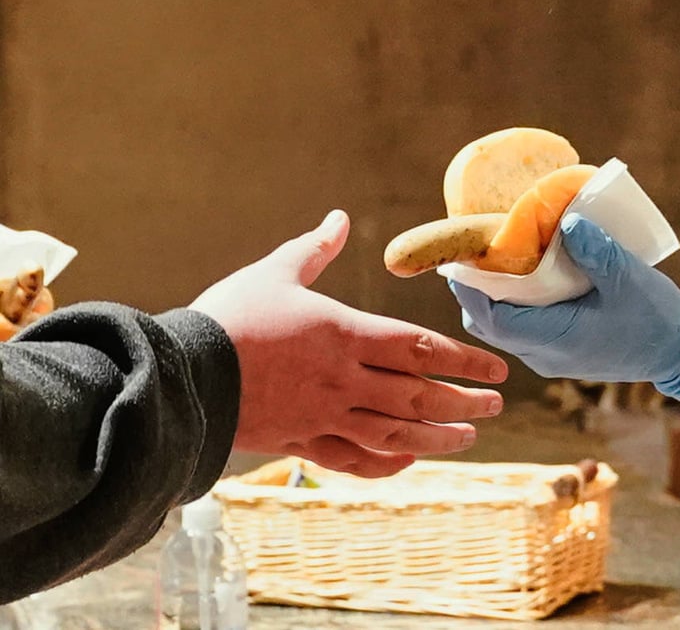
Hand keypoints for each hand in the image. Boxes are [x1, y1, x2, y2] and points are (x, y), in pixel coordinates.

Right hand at [190, 210, 507, 477]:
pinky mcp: (302, 442)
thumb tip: (339, 217)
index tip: (498, 371)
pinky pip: (353, 460)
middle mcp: (345, 380)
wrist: (181, 374)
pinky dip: (385, 464)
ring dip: (439, 438)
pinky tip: (408, 461)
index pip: (422, 348)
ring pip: (396, 434)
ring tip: (469, 437)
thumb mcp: (274, 272)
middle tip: (496, 407)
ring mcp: (326, 416)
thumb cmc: (229, 317)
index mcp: (345, 334)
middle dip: (464, 403)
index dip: (466, 360)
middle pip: (420, 396)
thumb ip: (314, 248)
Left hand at [449, 213, 679, 399]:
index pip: (494, 318)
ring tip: (495, 260)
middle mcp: (545, 355)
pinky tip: (523, 278)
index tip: (462, 256)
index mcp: (557, 340)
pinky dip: (513, 306)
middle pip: (488, 324)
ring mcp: (550, 358)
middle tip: (474, 252)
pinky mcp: (559, 354)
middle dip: (475, 290)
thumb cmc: (656, 317)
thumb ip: (595, 250)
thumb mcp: (629, 278)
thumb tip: (567, 220)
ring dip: (493, 297)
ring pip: (502, 330)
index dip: (472, 288)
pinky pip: (521, 331)